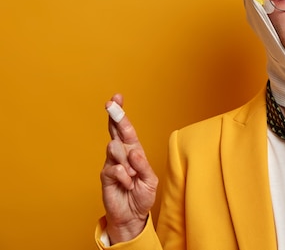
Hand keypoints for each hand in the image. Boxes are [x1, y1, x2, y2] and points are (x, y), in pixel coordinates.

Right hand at [100, 94, 158, 243]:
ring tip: (132, 174)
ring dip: (126, 160)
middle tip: (111, 104)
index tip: (117, 97)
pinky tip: (126, 184)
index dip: (121, 113)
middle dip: (115, 116)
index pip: (127, 129)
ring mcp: (112, 163)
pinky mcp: (106, 175)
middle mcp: (122, 154)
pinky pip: (115, 168)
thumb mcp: (150, 180)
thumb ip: (143, 165)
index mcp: (134, 151)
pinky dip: (124, 176)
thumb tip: (133, 152)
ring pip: (114, 147)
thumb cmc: (142, 195)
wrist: (132, 215)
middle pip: (115, 130)